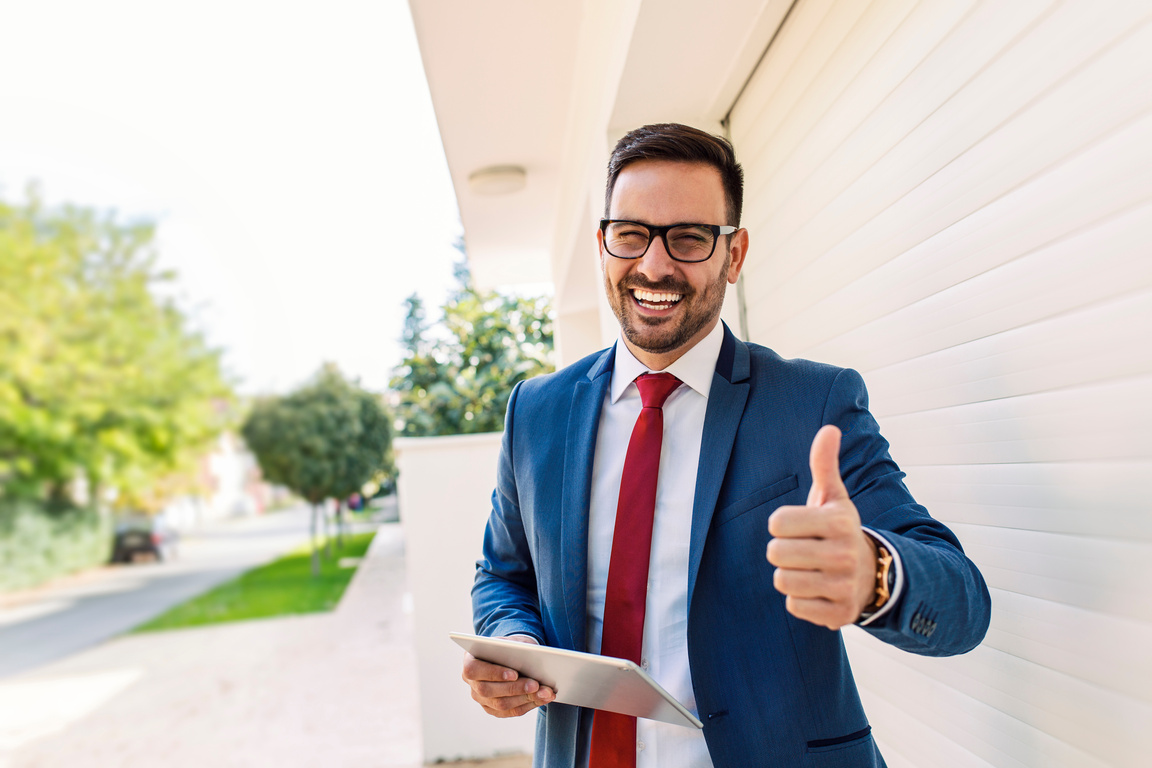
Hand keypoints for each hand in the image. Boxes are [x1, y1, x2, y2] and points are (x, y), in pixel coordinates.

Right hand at [462, 635, 554, 717]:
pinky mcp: (493, 709)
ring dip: (526, 699)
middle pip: (489, 691)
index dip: (494, 673)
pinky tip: (543, 698)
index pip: (474, 670)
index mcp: (470, 661)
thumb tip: (530, 657)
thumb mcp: (511, 641)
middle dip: (515, 688)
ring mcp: (481, 699)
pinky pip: (511, 711)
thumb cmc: (510, 646)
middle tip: (536, 685)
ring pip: (501, 704)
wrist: (510, 655)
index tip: (514, 674)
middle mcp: (472, 683)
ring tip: (546, 692)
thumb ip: (514, 647)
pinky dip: (529, 705)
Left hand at [766, 425, 877, 629]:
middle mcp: (844, 554)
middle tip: (802, 549)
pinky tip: (817, 589)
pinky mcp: (839, 615)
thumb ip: (825, 464)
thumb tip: (829, 429)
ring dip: (789, 575)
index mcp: (839, 521)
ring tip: (809, 569)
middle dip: (782, 551)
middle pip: (775, 553)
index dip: (781, 524)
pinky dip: (800, 599)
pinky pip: (794, 606)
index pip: (776, 523)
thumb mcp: (833, 497)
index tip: (799, 526)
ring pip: (782, 581)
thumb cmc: (838, 530)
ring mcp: (843, 587)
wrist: (873, 573)